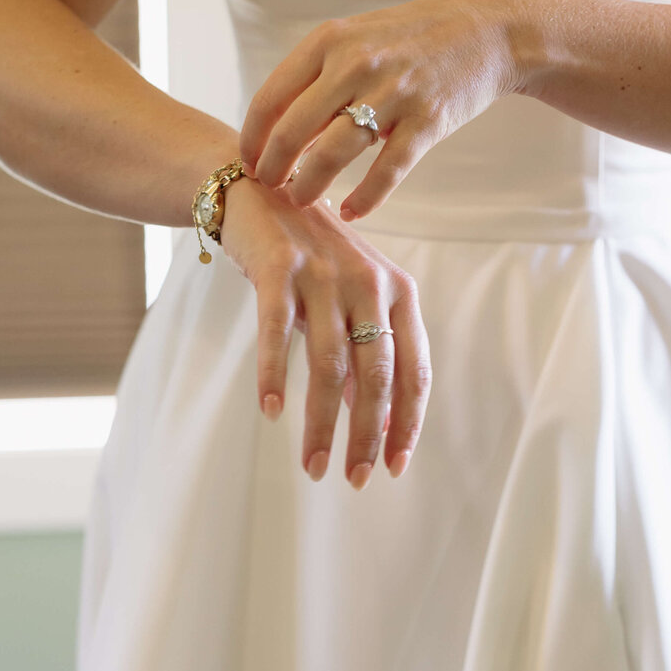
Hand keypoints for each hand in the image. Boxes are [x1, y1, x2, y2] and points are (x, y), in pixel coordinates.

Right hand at [217, 174, 430, 485]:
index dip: (407, 423)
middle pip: (376, 376)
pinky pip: (277, 332)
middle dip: (366, 436)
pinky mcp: (278, 268)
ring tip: (313, 466)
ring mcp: (324, 274)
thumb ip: (366, 356)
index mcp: (399, 293)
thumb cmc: (309, 259)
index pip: (414, 371)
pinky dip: (275, 375)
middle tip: (354, 480)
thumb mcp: (350, 301)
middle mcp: (369, 283)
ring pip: (329, 366)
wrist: (256, 191)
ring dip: (322, 423)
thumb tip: (377, 426)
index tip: (396, 467)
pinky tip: (272, 412)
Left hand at [238, 0, 528, 221]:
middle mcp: (355, 64)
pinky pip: (386, 172)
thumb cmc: (414, 39)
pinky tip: (352, 212)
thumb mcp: (358, 39)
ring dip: (309, 186)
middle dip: (272, 168)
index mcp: (329, 41)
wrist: (486, 32)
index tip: (247, 162)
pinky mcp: (427, 122)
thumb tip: (281, 131)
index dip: (252, 138)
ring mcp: (393, 93)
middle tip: (268, 188)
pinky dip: (365, 199)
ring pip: (332, 154)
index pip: (270, 98)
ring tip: (301, 200)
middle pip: (293, 131)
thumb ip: (320, 77)